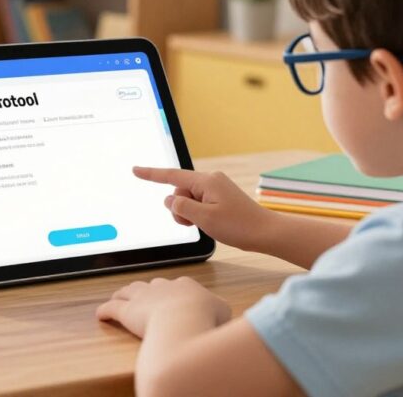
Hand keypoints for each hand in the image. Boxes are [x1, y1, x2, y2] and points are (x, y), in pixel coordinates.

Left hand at [96, 276, 230, 338]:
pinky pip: (112, 308)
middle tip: (145, 298)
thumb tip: (219, 313)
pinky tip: (100, 315)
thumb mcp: (223, 311)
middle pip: (152, 286)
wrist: (184, 321)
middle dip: (148, 291)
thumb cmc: (205, 317)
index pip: (179, 286)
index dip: (175, 294)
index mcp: (185, 285)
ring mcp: (143, 298)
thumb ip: (219, 310)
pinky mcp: (127, 312)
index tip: (175, 300)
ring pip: (129, 291)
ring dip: (124, 294)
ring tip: (120, 297)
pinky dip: (105, 311)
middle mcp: (162, 287)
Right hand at [133, 166, 279, 251]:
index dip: (151, 174)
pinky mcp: (220, 197)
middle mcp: (210, 180)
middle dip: (180, 209)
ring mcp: (216, 188)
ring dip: (189, 214)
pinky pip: (198, 203)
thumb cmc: (239, 226)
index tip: (136, 170)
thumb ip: (181, 208)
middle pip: (179, 192)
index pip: (172, 176)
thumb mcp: (204, 219)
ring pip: (188, 200)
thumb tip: (169, 200)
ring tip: (205, 225)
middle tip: (194, 224)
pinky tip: (210, 223)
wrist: (266, 233)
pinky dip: (198, 214)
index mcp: (206, 181)